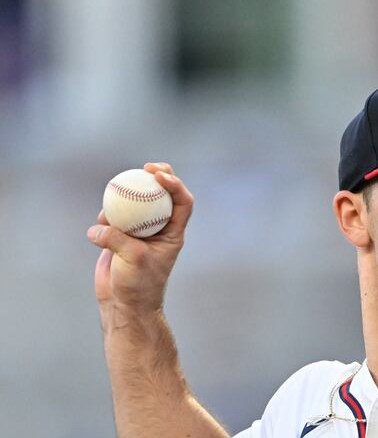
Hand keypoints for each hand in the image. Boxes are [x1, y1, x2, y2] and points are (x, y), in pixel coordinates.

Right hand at [87, 162, 193, 316]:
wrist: (124, 304)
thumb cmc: (138, 285)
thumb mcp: (132, 259)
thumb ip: (117, 238)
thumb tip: (99, 226)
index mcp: (174, 233)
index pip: (183, 202)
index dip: (176, 184)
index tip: (158, 176)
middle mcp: (160, 228)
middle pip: (163, 195)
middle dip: (158, 176)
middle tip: (144, 168)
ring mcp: (140, 231)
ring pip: (137, 203)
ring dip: (126, 196)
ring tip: (115, 196)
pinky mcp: (120, 236)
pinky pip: (114, 217)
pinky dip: (106, 216)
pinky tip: (100, 222)